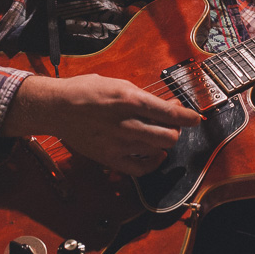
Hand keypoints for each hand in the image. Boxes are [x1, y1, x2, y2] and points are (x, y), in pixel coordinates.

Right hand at [0, 73, 202, 175]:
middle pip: (168, 137)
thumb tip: (168, 108)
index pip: (170, 114)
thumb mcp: (119, 84)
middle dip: (176, 131)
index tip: (196, 118)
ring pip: (157, 151)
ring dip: (162, 143)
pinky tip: (153, 154)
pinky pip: (140, 169)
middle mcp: (127, 124)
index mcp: (130, 100)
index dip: (189, 118)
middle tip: (172, 125)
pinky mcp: (109, 158)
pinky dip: (151, 163)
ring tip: (155, 134)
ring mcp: (118, 144)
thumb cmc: (87, 91)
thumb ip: (144, 98)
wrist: (57, 107)